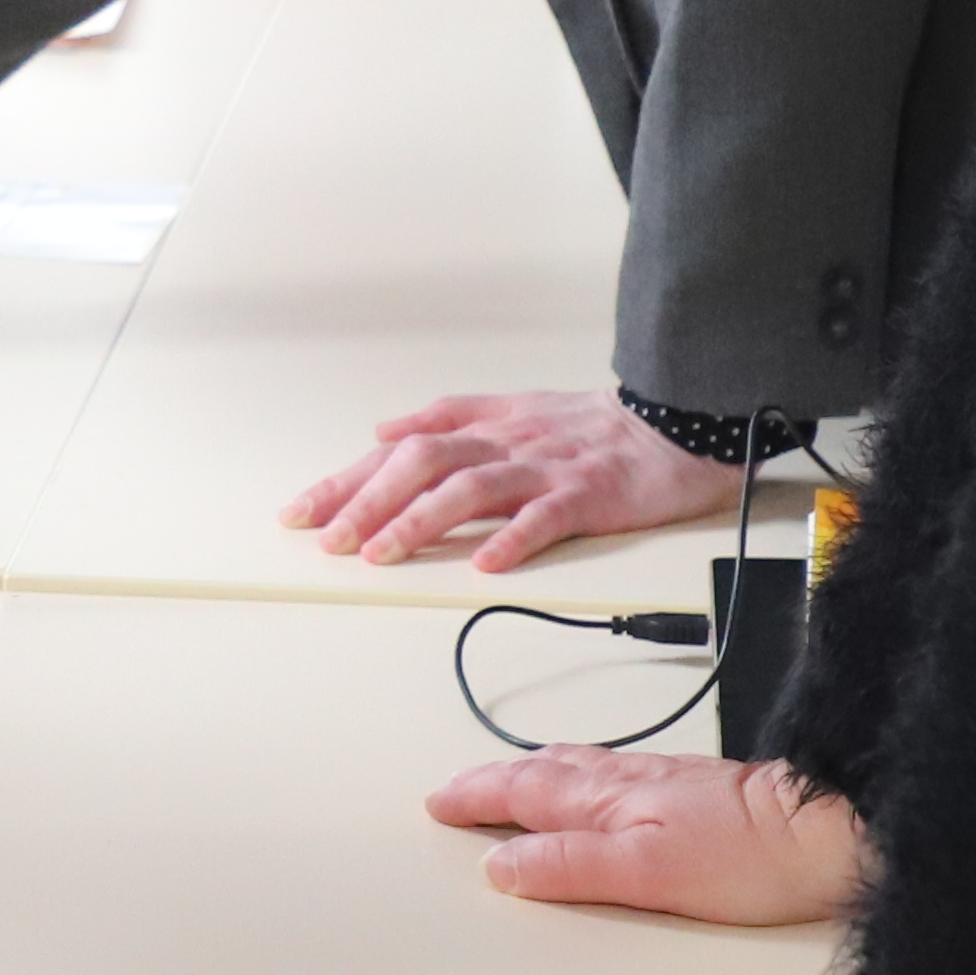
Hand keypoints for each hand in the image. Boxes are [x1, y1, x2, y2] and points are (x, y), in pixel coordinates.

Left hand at [285, 387, 727, 570]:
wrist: (673, 422)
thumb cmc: (589, 427)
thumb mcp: (511, 409)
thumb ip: (448, 417)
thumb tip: (383, 431)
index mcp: (485, 425)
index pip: (401, 449)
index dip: (350, 479)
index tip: (303, 511)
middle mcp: (506, 441)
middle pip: (424, 462)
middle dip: (368, 500)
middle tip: (327, 539)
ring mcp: (545, 467)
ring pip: (472, 488)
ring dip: (421, 520)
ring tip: (382, 553)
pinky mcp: (587, 494)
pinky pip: (546, 518)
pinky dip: (513, 540)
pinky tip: (486, 566)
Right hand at [423, 749, 866, 927]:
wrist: (822, 833)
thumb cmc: (747, 858)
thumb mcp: (645, 873)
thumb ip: (569, 866)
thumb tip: (501, 864)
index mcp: (607, 800)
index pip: (523, 795)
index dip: (477, 799)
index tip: (439, 804)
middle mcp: (627, 781)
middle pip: (542, 774)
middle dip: (492, 781)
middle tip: (455, 792)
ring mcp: (659, 782)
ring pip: (575, 770)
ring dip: (531, 775)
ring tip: (507, 782)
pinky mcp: (689, 791)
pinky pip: (608, 775)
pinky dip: (576, 778)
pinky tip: (592, 787)